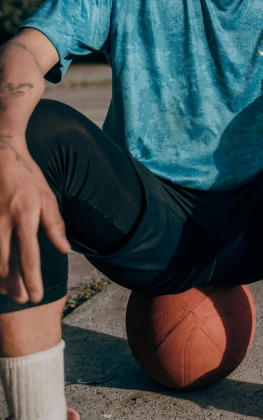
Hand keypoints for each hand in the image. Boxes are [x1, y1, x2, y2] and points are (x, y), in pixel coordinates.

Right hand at [0, 139, 70, 302]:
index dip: (32, 279)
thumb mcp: (47, 197)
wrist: (3, 156)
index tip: (36, 296)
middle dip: (14, 285)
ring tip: (8, 291)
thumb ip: (55, 225)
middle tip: (23, 299)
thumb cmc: (28, 177)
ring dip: (0, 278)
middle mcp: (4, 221)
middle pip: (6, 264)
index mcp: (25, 216)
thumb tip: (64, 250)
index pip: (29, 256)